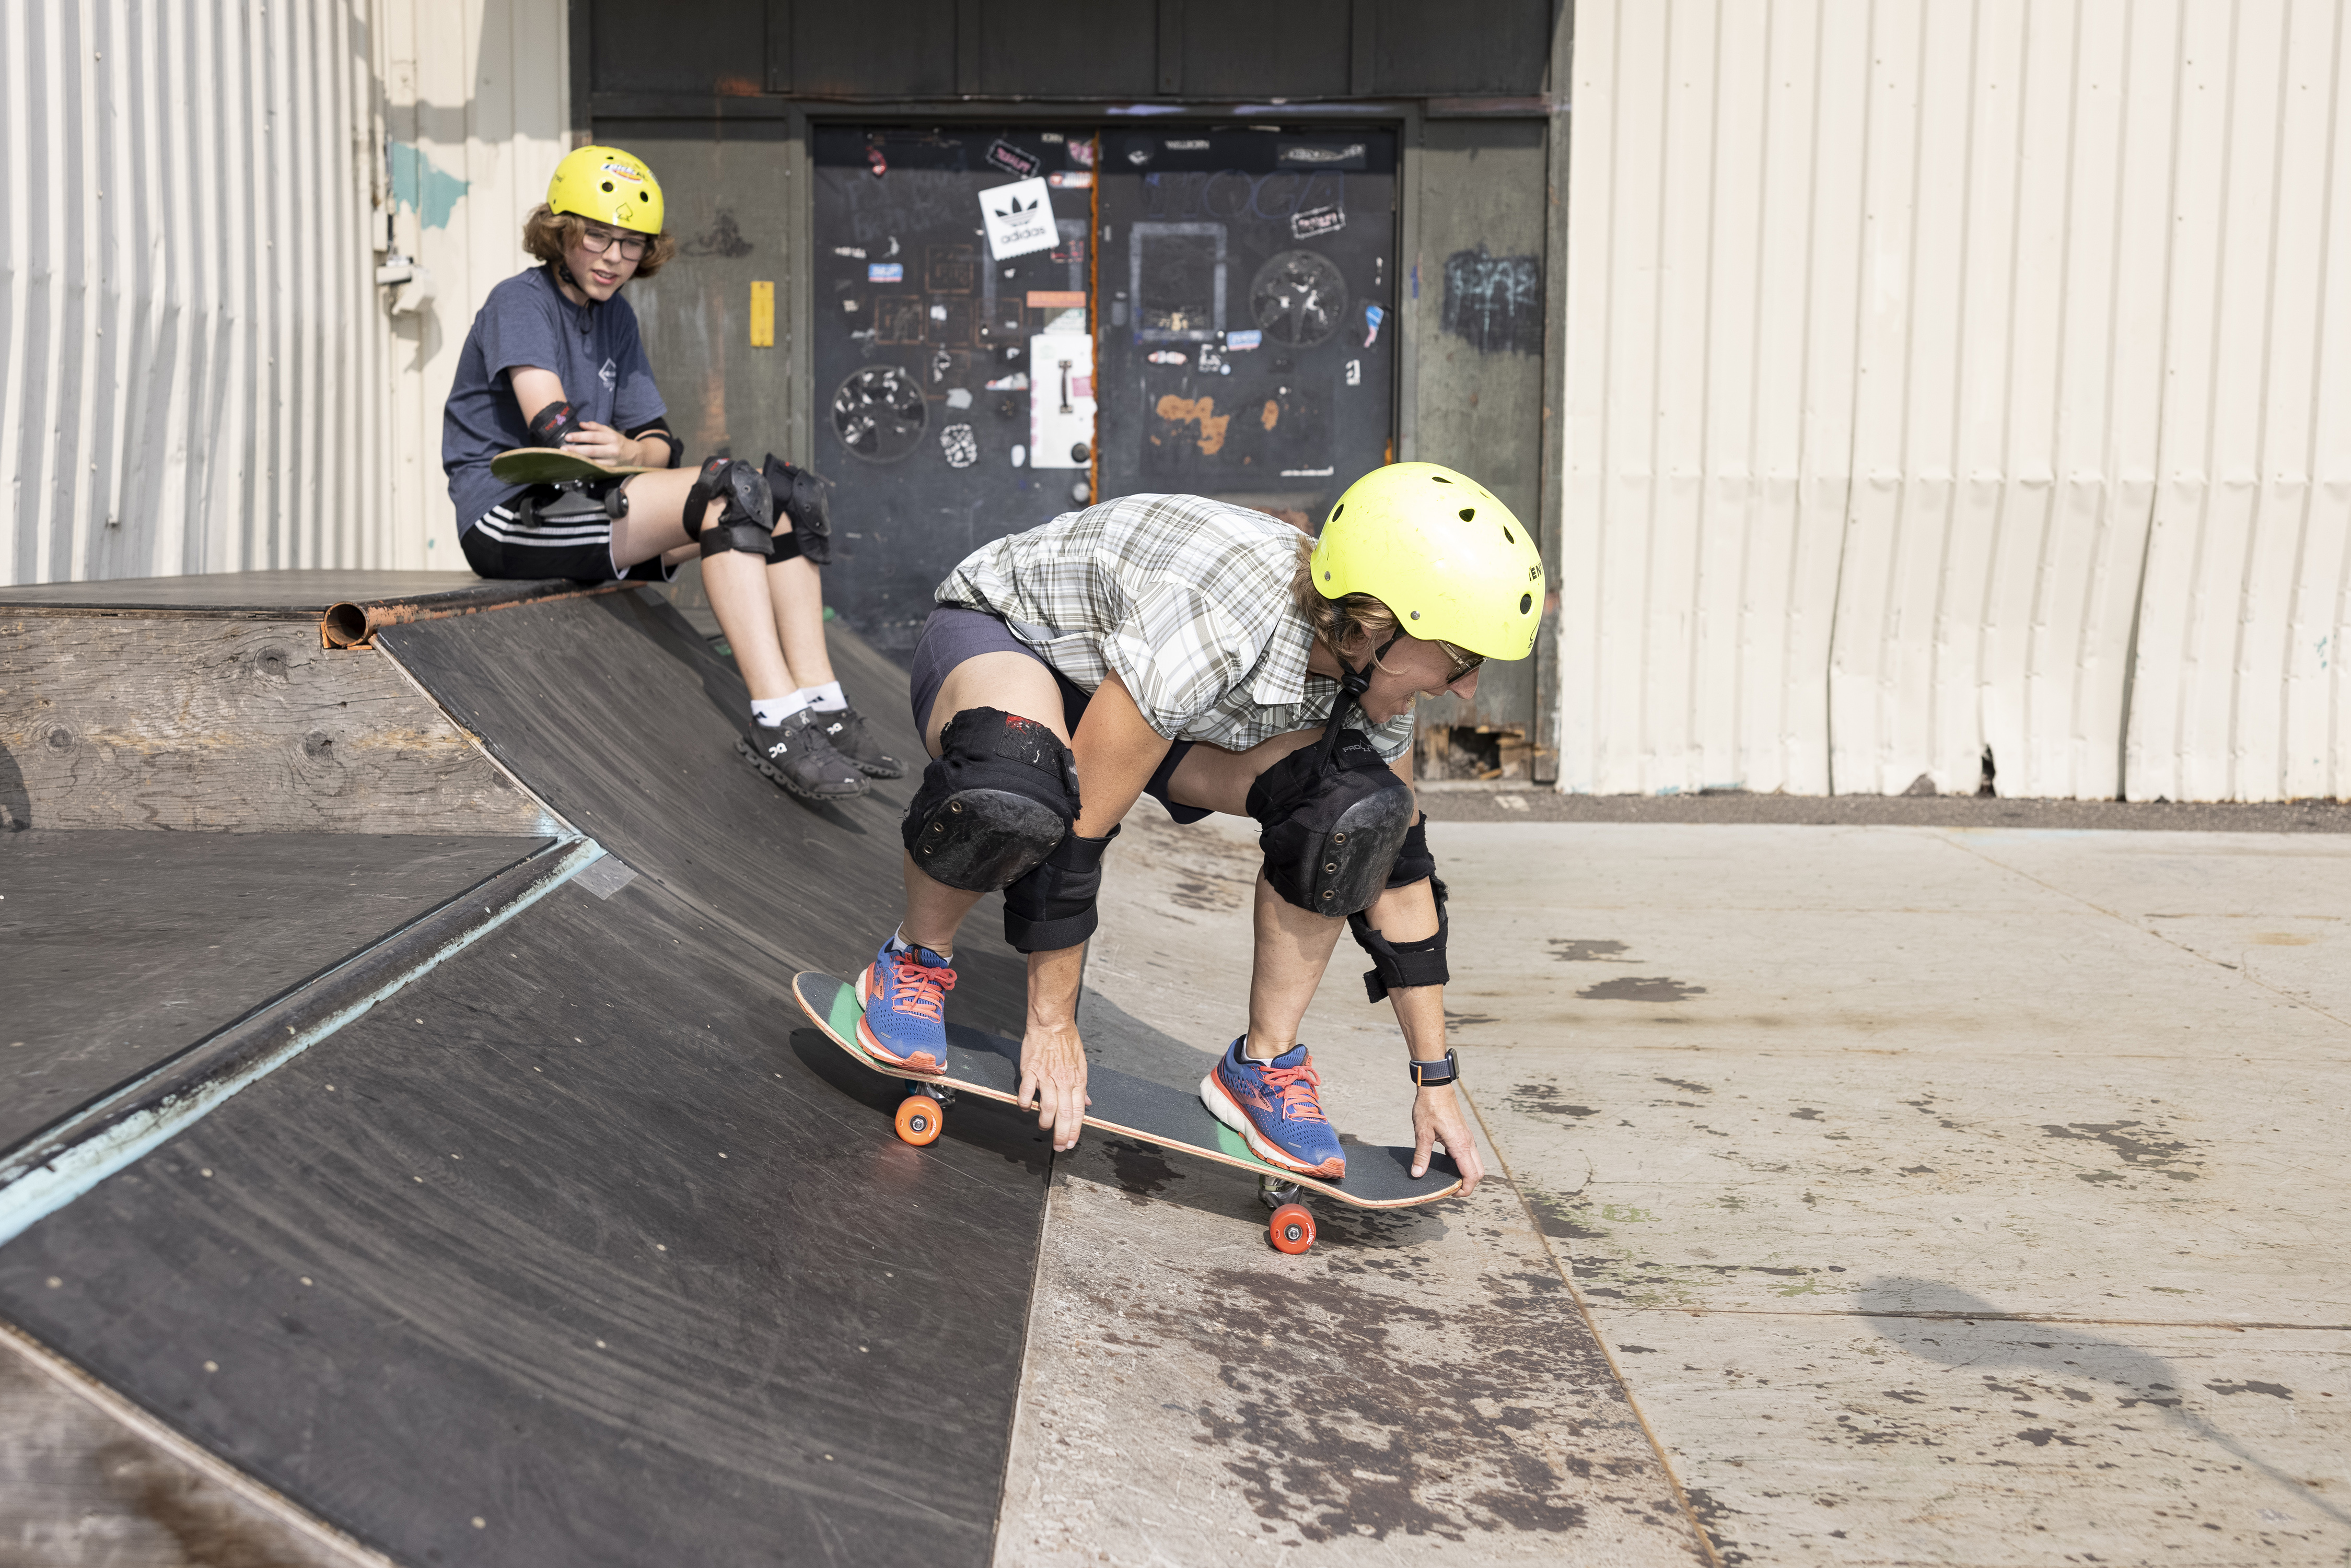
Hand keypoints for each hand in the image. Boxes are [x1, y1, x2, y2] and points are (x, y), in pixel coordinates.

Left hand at [561, 419, 633, 465]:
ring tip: (568, 457)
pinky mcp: (611, 470)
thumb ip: (596, 427)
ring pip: (593, 461)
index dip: (580, 436)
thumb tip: (582, 424)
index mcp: (612, 438)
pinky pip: (596, 468)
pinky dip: (586, 467)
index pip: (593, 436)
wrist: (635, 455)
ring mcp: (612, 462)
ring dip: (579, 459)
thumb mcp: (611, 432)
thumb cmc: (619, 443)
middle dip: (576, 449)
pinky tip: (577, 465)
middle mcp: (612, 450)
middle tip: (563, 448)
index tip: (568, 437)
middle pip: (592, 450)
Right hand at [1017, 1016, 1091, 1152]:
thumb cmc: (1067, 1043)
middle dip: (1062, 1135)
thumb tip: (1088, 1103)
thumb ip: (1082, 1087)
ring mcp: (1046, 1076)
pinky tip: (1026, 1108)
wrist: (1052, 1024)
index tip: (1071, 1143)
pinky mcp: (1030, 1070)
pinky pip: (1027, 1092)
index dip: (1075, 1130)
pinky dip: (1026, 1103)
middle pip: (1064, 1114)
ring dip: (1045, 1122)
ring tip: (1044, 1127)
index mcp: (1077, 1081)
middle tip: (1059, 1148)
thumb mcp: (1081, 1065)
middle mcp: (1063, 1081)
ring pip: (1048, 1107)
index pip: (1078, 1112)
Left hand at [1411, 1084, 1483, 1194]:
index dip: (1465, 1189)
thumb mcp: (1422, 1132)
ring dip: (1467, 1174)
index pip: (1472, 1175)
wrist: (1436, 1088)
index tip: (1451, 1193)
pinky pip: (1469, 1154)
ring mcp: (1467, 1138)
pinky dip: (1463, 1164)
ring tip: (1448, 1178)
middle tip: (1451, 1189)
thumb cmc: (1429, 1107)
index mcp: (1460, 1145)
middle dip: (1468, 1184)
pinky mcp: (1464, 1134)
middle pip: (1478, 1172)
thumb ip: (1421, 1155)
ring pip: (1476, 1163)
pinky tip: (1447, 1164)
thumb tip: (1417, 1174)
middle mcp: (1468, 1143)